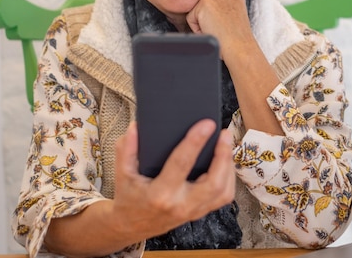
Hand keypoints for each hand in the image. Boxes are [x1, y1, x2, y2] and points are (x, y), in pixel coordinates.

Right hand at [113, 119, 235, 240]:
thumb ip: (126, 148)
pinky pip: (223, 197)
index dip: (195, 141)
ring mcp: (193, 212)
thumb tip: (136, 126)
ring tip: (226, 144)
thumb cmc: (129, 197)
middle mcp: (180, 205)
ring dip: (229, 166)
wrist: (130, 227)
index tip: (207, 124)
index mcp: (159, 194)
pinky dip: (229, 178)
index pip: (181, 164)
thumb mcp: (122, 172)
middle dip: (223, 156)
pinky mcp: (200, 212)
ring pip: (224, 192)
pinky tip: (225, 161)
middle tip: (224, 134)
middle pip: (214, 183)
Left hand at [186, 0, 255, 59]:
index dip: (217, 14)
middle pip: (205, 3)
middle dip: (209, 17)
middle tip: (222, 28)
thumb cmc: (237, 38)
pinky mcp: (203, 4)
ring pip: (197, 10)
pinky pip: (190, 18)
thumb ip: (224, 4)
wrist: (240, 49)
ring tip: (217, 29)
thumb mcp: (235, 14)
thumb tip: (209, 8)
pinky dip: (197, 29)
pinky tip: (212, 31)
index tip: (226, 23)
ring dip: (203, 22)